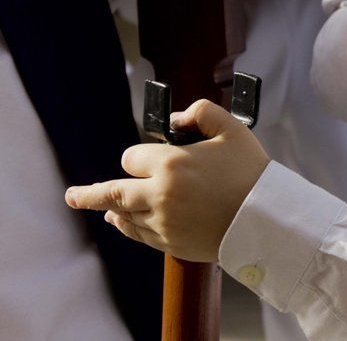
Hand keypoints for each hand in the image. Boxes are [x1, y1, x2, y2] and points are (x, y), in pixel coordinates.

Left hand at [65, 99, 270, 262]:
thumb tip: (178, 117)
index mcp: (171, 164)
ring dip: (110, 208)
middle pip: (112, 192)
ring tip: (96, 206)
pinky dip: (125, 227)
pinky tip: (119, 222)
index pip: (133, 158)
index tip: (150, 157)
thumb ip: (203, 112)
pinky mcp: (171, 243)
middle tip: (71, 196)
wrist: (267, 218)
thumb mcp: (233, 129)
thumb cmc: (252, 172)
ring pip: (123, 215)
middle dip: (87, 194)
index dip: (140, 156)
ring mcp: (163, 222)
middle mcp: (160, 194)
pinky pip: (138, 235)